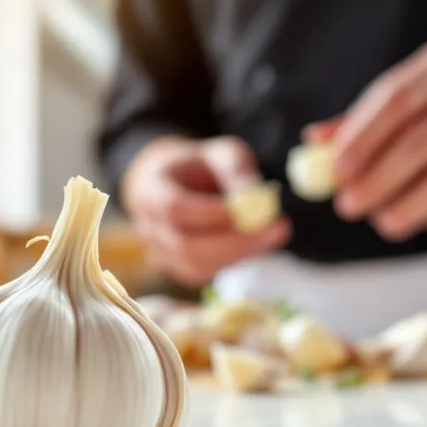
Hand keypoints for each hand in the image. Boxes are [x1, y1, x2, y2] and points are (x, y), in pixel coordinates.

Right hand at [122, 136, 290, 286]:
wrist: (182, 186)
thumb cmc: (202, 167)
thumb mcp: (221, 154)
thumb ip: (237, 170)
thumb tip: (258, 197)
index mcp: (150, 191)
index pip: (175, 209)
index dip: (210, 213)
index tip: (248, 208)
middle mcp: (149, 227)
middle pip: (185, 245)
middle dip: (234, 240)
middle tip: (278, 227)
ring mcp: (162, 253)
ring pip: (198, 265)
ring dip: (240, 252)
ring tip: (274, 232)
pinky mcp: (180, 270)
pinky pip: (207, 272)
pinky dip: (236, 260)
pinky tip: (257, 242)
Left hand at [306, 39, 426, 242]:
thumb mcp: (410, 100)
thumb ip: (361, 122)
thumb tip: (312, 144)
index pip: (397, 99)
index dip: (363, 138)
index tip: (337, 173)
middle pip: (420, 142)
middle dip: (378, 181)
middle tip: (349, 207)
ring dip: (410, 207)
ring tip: (385, 223)